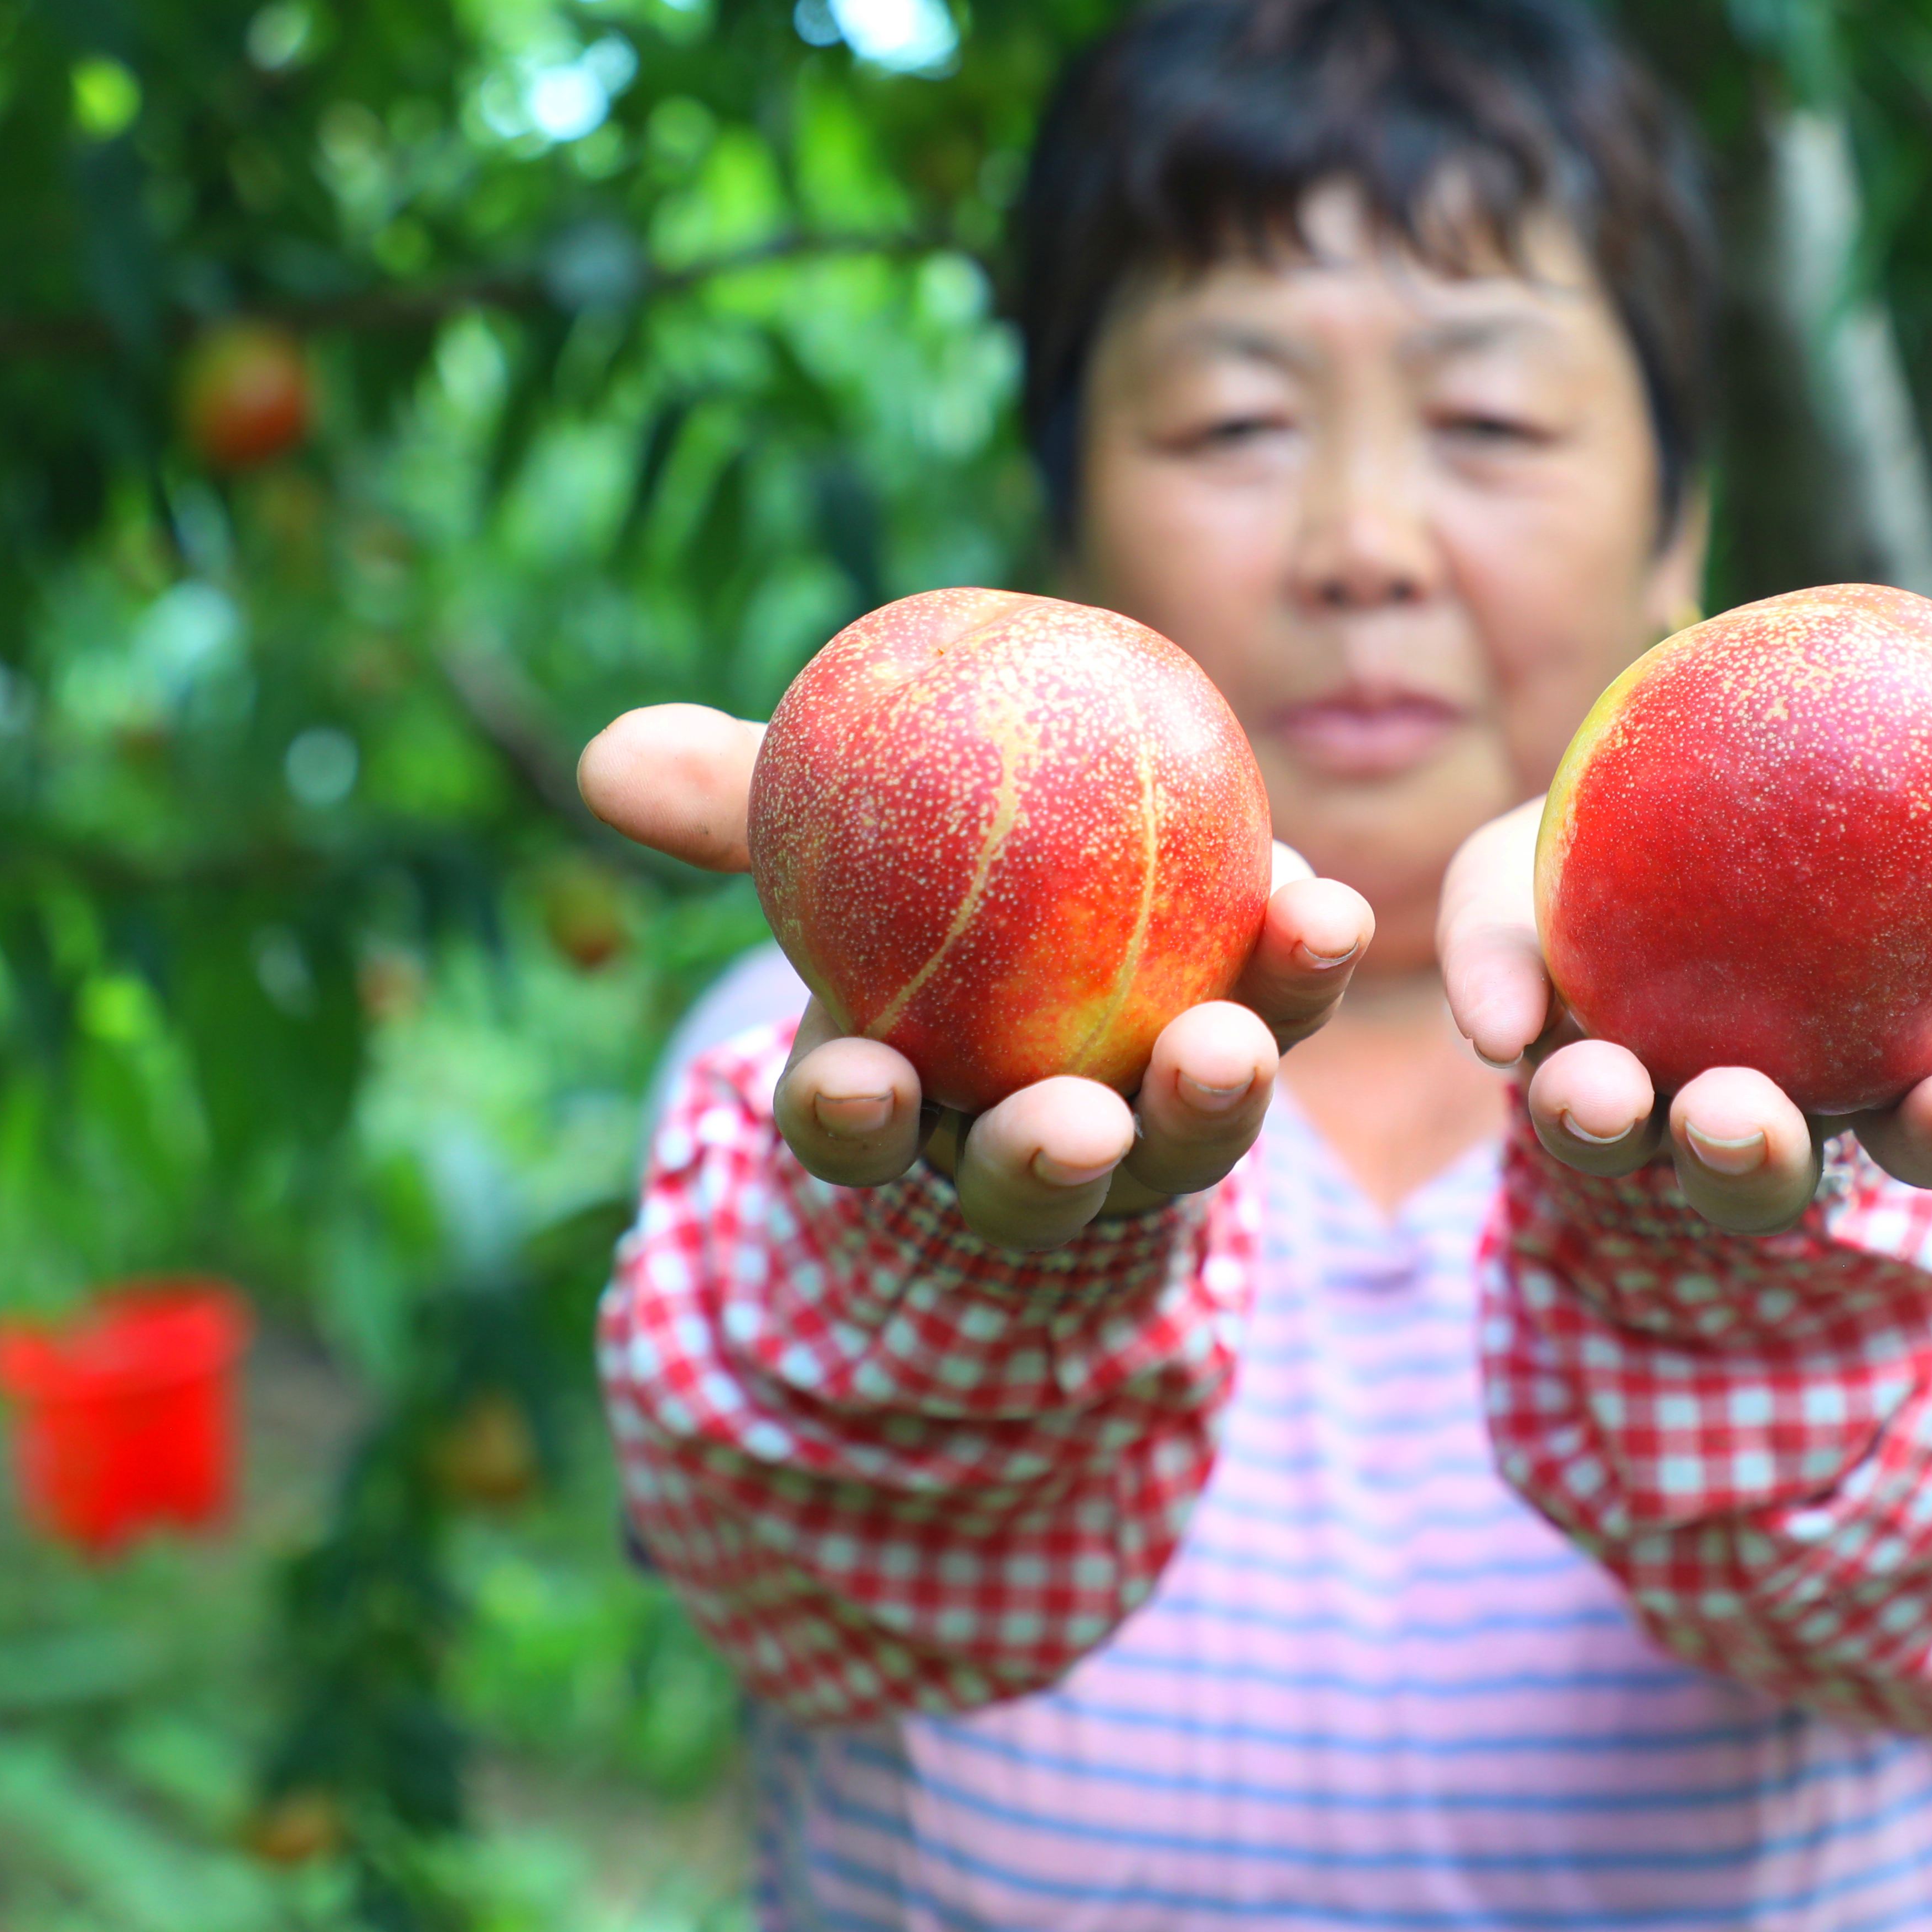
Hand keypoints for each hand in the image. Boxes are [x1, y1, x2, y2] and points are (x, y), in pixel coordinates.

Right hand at [578, 703, 1374, 1248]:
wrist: (1054, 897)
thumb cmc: (909, 886)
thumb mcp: (821, 842)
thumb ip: (734, 804)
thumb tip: (606, 751)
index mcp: (903, 1091)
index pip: (856, 1124)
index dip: (854, 1118)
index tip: (861, 1087)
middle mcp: (1024, 1138)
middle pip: (1030, 1180)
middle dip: (1046, 1166)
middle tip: (1076, 1130)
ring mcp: (1147, 1124)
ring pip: (1176, 1143)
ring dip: (1204, 1102)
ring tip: (1225, 1046)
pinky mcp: (1249, 1062)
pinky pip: (1281, 1022)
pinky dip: (1300, 972)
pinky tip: (1325, 912)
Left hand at [1437, 792, 1931, 1234]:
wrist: (1667, 833)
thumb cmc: (1839, 875)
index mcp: (1853, 1085)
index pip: (1920, 1136)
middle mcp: (1727, 1112)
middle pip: (1748, 1168)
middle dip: (1749, 1160)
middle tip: (1745, 1119)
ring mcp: (1618, 1087)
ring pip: (1613, 1137)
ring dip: (1604, 1122)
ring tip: (1596, 1093)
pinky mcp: (1519, 1022)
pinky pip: (1505, 1015)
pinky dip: (1495, 1005)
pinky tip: (1488, 1015)